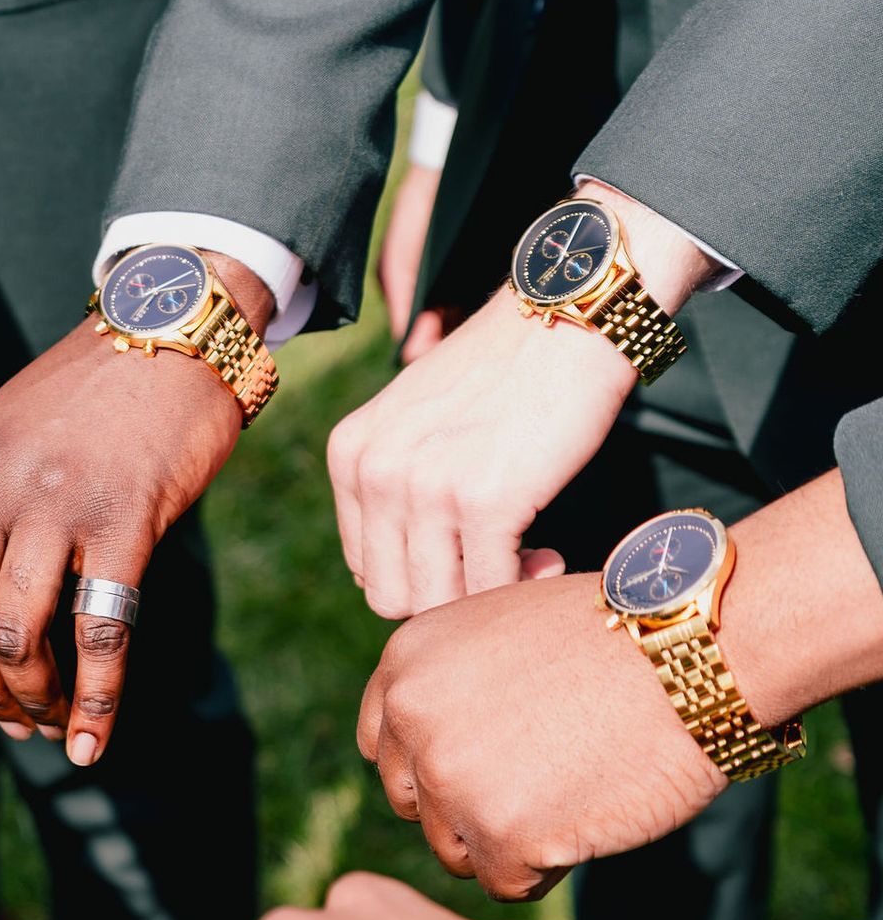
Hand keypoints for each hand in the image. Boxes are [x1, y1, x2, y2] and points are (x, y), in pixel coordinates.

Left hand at [0, 259, 269, 766]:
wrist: (175, 327)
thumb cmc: (100, 394)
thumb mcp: (12, 435)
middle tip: (17, 721)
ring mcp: (56, 504)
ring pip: (17, 637)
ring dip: (33, 701)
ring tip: (55, 727)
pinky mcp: (125, 520)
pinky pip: (99, 631)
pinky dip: (96, 701)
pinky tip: (95, 739)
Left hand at [328, 186, 710, 616]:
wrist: (568, 316)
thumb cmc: (507, 371)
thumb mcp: (419, 419)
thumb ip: (398, 484)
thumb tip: (411, 577)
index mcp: (350, 454)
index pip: (364, 566)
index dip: (421, 575)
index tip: (467, 554)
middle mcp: (375, 472)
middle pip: (390, 596)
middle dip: (449, 596)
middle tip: (501, 565)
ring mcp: (424, 488)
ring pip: (435, 603)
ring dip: (487, 598)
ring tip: (532, 558)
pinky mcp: (482, 501)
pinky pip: (490, 587)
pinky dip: (524, 586)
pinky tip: (551, 556)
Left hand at [357, 570, 723, 895]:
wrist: (697, 653)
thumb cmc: (619, 640)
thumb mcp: (500, 634)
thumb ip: (448, 689)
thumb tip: (424, 757)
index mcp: (406, 665)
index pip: (387, 751)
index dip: (441, 764)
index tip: (494, 757)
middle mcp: (413, 720)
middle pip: (417, 807)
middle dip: (471, 807)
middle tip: (546, 779)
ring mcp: (452, 778)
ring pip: (457, 851)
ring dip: (511, 840)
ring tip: (574, 789)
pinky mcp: (500, 834)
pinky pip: (507, 883)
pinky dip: (548, 865)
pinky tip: (589, 814)